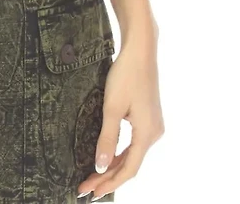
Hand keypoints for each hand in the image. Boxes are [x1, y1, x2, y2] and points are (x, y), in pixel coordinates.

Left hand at [76, 35, 163, 199]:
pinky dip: (120, 153)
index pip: (128, 170)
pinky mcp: (149, 118)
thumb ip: (106, 139)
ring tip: (92, 177)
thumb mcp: (112, 107)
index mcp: (147, 135)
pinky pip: (134, 144)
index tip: (91, 192)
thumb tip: (100, 166)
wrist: (141, 50)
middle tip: (85, 187)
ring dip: (113, 166)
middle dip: (107, 177)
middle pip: (130, 164)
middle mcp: (154, 134)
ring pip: (132, 154)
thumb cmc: (126, 75)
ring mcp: (153, 126)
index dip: (109, 183)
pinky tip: (107, 157)